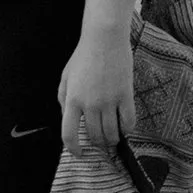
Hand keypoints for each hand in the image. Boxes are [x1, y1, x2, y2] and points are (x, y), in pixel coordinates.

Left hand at [58, 32, 135, 155]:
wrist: (104, 39)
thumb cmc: (84, 56)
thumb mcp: (65, 77)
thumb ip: (63, 99)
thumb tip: (67, 119)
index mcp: (72, 100)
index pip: (69, 134)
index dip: (74, 149)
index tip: (80, 153)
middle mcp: (89, 104)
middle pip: (94, 136)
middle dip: (98, 144)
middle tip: (101, 143)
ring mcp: (108, 101)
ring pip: (112, 133)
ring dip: (113, 140)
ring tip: (113, 138)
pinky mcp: (125, 95)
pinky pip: (128, 121)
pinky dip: (127, 129)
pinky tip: (125, 128)